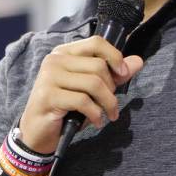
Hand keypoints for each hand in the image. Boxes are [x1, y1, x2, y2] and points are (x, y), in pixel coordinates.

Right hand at [19, 35, 143, 153]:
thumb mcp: (91, 90)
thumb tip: (138, 61)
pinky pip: (83, 101)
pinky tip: (96, 121)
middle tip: (111, 105)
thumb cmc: (66, 108)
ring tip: (108, 115)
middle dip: (111, 88)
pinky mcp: (48, 95)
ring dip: (108, 103)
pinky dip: (95, 113)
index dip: (115, 56)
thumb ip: (113, 75)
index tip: (124, 73)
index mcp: (65, 53)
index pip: (96, 42)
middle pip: (98, 66)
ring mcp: (49, 76)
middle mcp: (55, 60)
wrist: (38, 132)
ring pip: (93, 83)